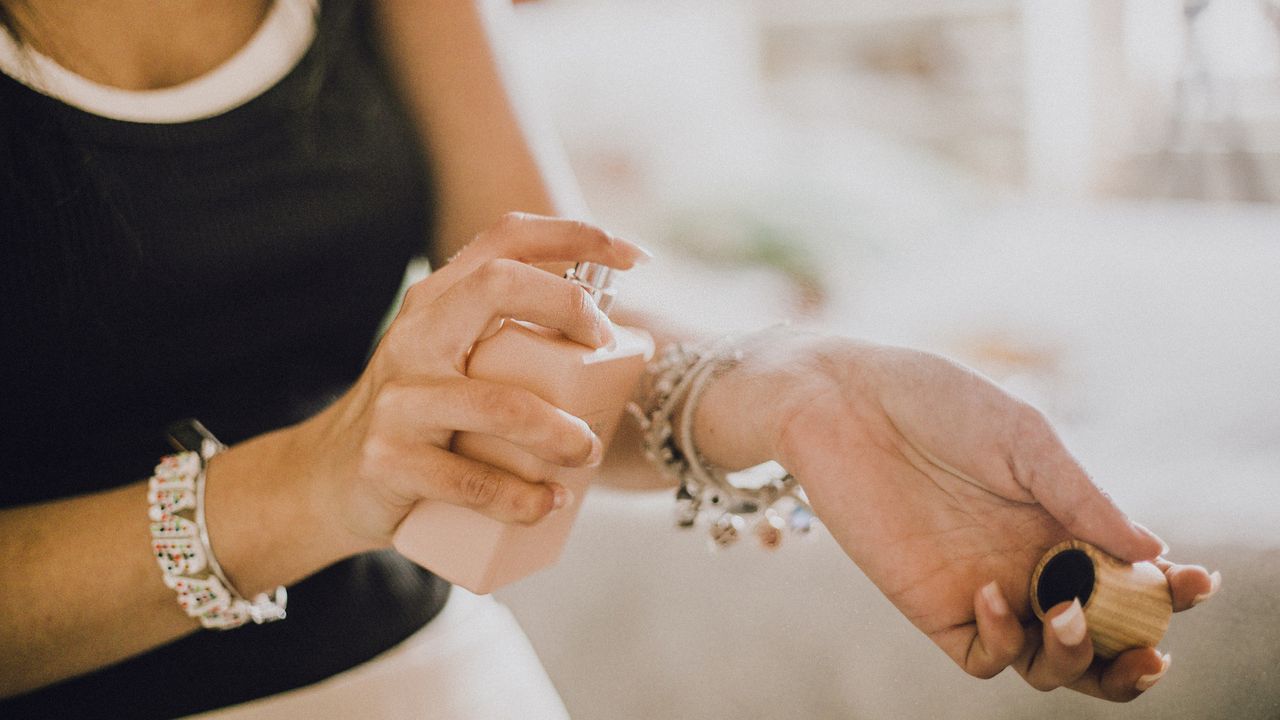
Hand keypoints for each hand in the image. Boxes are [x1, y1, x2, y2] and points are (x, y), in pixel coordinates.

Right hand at [293, 213, 649, 552]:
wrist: (327, 480)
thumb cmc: (420, 418)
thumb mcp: (451, 362)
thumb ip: (507, 341)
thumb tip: (619, 343)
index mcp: (437, 303)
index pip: (506, 239)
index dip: (575, 235)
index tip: (635, 255)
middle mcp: (415, 336)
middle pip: (498, 286)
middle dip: (568, 306)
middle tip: (604, 348)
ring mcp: (400, 398)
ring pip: (500, 404)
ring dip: (560, 432)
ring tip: (587, 451)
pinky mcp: (390, 460)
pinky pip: (472, 481)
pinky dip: (522, 498)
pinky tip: (547, 503)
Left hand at [761, 336, 1217, 699]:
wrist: (842, 400)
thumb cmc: (935, 402)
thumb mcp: (1022, 439)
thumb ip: (1080, 496)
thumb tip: (1152, 552)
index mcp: (1062, 521)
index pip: (1130, 578)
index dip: (1171, 592)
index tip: (1196, 582)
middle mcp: (1030, 564)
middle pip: (1098, 639)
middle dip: (1134, 652)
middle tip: (1151, 645)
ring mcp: (985, 589)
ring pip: (1049, 663)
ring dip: (1077, 659)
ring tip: (1070, 615)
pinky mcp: (933, 605)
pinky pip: (985, 656)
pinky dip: (1004, 641)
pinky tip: (994, 593)